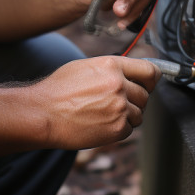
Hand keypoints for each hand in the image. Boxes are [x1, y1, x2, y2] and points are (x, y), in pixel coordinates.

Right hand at [30, 56, 159, 148]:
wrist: (43, 113)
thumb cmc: (59, 89)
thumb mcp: (86, 67)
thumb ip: (112, 69)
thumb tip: (131, 73)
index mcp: (112, 65)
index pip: (150, 71)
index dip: (151, 79)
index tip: (148, 84)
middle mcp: (119, 85)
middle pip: (146, 95)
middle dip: (135, 100)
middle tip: (115, 102)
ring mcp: (119, 108)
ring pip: (139, 114)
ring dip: (127, 115)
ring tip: (104, 113)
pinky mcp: (117, 129)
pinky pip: (129, 129)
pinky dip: (118, 129)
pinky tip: (100, 123)